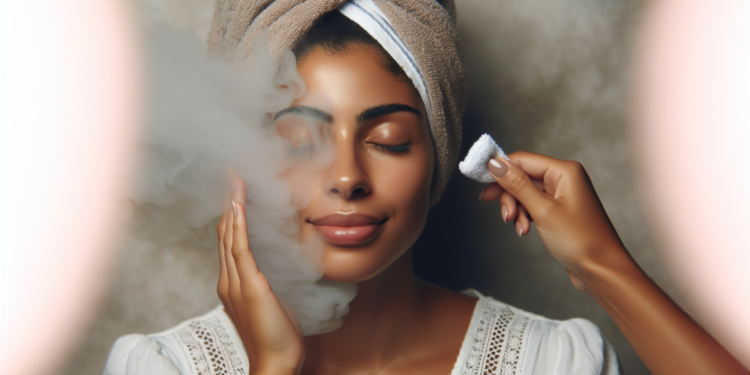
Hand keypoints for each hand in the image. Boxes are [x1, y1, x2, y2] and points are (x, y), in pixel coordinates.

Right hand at [217, 173, 303, 374]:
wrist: (275, 361)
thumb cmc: (276, 337)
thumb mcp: (271, 302)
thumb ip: (267, 283)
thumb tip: (274, 269)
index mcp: (232, 283)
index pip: (229, 242)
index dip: (232, 216)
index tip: (236, 193)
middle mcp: (228, 280)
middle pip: (225, 234)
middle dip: (229, 203)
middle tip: (232, 176)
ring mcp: (236, 282)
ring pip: (230, 236)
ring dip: (232, 206)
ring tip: (234, 181)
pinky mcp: (249, 285)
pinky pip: (240, 248)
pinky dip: (238, 224)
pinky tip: (237, 205)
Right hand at [479, 151, 625, 283]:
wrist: (602, 270)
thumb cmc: (581, 240)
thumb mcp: (543, 210)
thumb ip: (517, 184)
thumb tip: (495, 163)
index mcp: (564, 171)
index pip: (522, 160)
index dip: (500, 171)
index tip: (483, 186)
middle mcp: (564, 178)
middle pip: (521, 176)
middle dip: (509, 196)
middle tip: (504, 215)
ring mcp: (562, 195)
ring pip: (525, 193)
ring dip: (516, 210)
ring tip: (518, 228)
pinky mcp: (559, 210)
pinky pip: (533, 206)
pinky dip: (525, 217)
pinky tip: (525, 230)